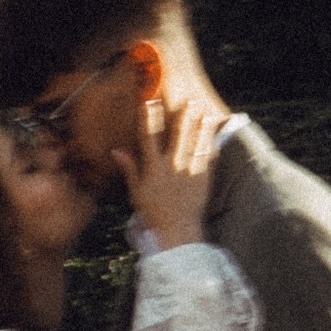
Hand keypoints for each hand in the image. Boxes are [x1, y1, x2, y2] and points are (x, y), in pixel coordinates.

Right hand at [112, 96, 218, 250]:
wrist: (177, 230)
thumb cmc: (154, 212)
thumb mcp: (136, 191)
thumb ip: (129, 169)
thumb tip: (116, 151)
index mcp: (153, 168)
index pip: (149, 137)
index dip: (149, 118)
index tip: (149, 102)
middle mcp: (172, 166)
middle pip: (178, 135)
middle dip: (182, 116)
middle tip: (188, 100)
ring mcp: (189, 171)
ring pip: (195, 142)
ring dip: (199, 124)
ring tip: (202, 109)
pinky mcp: (203, 178)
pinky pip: (208, 156)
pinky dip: (211, 142)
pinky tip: (213, 130)